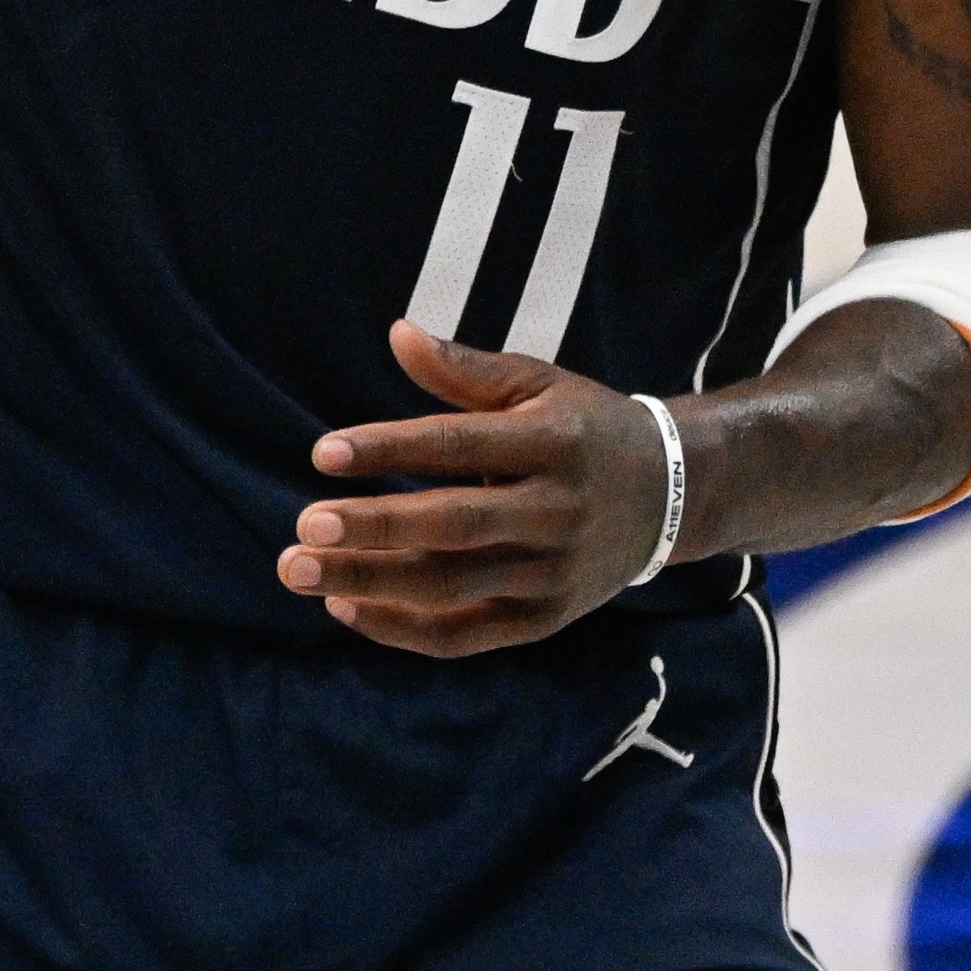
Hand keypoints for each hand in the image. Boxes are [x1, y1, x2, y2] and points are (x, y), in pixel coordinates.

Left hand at [275, 322, 675, 655]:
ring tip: (298, 570)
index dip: (390, 449)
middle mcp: (557, 513)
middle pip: (452, 527)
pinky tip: (346, 607)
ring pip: (452, 588)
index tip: (323, 453)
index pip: (460, 447)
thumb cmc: (584, 429)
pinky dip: (404, 630)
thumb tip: (397, 335)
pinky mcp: (546, 618)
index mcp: (553, 444)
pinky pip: (467, 635)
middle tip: (301, 527)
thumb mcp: (538, 384)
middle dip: (373, 530)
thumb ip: (466, 369)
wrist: (672, 495)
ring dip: (370, 584)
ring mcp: (553, 574)